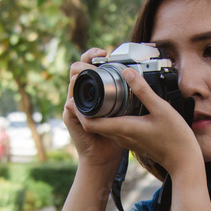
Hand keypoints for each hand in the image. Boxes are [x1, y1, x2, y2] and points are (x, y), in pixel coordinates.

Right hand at [63, 48, 125, 172]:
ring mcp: (74, 107)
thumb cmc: (116, 137)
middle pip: (78, 70)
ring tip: (90, 68)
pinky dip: (75, 92)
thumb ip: (132, 97)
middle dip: (85, 59)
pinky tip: (82, 85)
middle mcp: (83, 97)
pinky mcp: (70, 117)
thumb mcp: (128, 113)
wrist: (104, 159)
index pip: (90, 68)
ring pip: (72, 82)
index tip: (105, 51)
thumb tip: (140, 80)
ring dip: (79, 73)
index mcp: (96, 94)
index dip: (93, 56)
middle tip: (98, 55)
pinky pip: (70, 102)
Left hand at [75, 67, 201, 177]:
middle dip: (85, 107)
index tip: (78, 93)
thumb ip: (143, 90)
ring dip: (97, 112)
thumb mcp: (161, 108)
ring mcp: (125, 140)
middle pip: (92, 123)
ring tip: (100, 94)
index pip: (89, 122)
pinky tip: (118, 106)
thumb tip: (127, 72)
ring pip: (102, 126)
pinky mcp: (131, 140)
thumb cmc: (175, 138)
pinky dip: (109, 117)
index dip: (78, 109)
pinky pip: (113, 128)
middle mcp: (120, 136)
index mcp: (122, 128)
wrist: (183, 161)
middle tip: (87, 88)